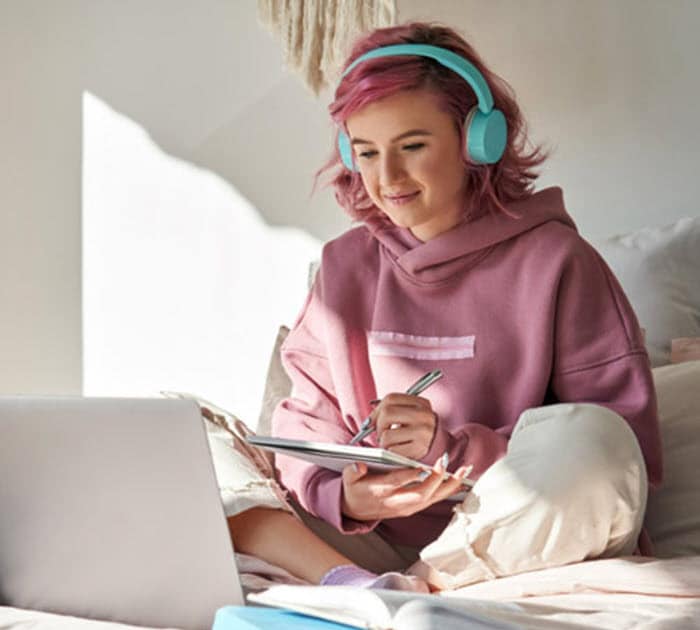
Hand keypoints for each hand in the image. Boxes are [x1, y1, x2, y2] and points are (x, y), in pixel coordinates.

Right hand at [341, 458, 469, 520]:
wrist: (356, 511)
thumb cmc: (355, 490)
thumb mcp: (348, 480)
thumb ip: (352, 471)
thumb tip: (358, 465)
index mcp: (380, 493)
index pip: (396, 483)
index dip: (409, 476)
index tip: (421, 466)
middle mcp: (396, 503)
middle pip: (420, 494)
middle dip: (435, 480)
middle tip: (445, 461)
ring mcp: (407, 507)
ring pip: (432, 498)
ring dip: (449, 485)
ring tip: (464, 470)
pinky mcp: (413, 508)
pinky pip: (434, 499)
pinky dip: (448, 490)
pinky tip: (460, 480)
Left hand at [370, 393, 436, 459]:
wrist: (440, 445)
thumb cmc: (418, 429)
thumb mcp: (411, 414)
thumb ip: (392, 411)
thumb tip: (368, 421)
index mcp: (420, 403)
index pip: (390, 399)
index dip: (376, 410)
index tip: (372, 420)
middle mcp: (423, 415)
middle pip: (387, 414)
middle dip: (378, 426)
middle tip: (381, 433)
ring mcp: (423, 432)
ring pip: (387, 435)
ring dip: (383, 442)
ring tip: (390, 443)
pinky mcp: (420, 449)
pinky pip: (393, 450)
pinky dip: (390, 452)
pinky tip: (398, 450)